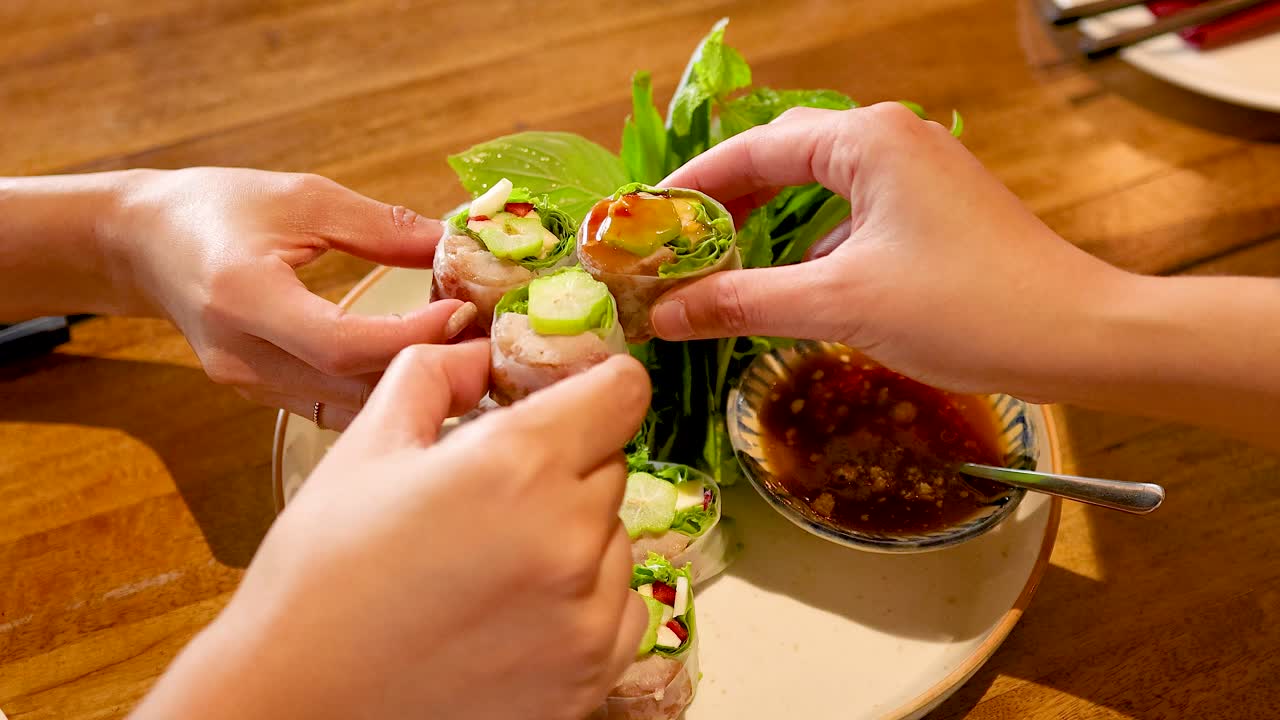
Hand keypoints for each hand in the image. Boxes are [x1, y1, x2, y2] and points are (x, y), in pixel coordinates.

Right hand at [112, 168, 476, 426]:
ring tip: (466, 355)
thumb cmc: (217, 207)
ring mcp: (248, 384)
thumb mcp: (301, 196)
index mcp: (243, 297)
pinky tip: (424, 371)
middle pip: (351, 386)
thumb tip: (457, 243)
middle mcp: (242, 355)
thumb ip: (380, 227)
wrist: (145, 243)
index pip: (341, 343)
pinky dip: (383, 394)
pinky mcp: (259, 395)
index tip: (465, 312)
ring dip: (411, 389)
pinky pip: (332, 408)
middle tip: (488, 342)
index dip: (411, 338)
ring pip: (347, 409)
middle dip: (428, 369)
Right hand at [133, 346, 652, 719]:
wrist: (300, 704)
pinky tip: (518, 611)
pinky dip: (586, 600)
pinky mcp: (592, 673)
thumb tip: (479, 349)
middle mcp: (571, 535)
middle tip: (494, 496)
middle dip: (566, 465)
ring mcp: (588, 613)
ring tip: (495, 562)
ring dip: (576, 534)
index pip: (623, 391)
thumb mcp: (365, 450)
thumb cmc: (321, 575)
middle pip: (612, 464)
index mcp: (519, 464)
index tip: (569, 400)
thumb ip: (433, 375)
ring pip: (616, 537)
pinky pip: (621, 607)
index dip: (596, 385)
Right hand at [648, 103, 1131, 399]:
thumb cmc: (966, 309)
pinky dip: (811, 247)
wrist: (1082, 337)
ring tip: (715, 269)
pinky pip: (852, 216)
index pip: (752, 149)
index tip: (643, 224)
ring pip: (818, 191)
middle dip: (726, 205)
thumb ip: (743, 303)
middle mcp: (891, 139)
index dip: (691, 188)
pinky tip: (788, 289)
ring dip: (768, 229)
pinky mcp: (935, 210)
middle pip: (782, 161)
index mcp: (866, 139)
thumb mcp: (840, 304)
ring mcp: (918, 173)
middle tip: (672, 249)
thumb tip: (665, 314)